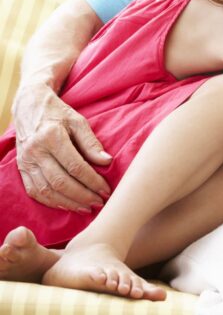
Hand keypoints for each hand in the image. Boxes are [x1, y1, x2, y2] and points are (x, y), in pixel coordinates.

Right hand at [13, 87, 111, 210]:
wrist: (28, 107)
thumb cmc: (58, 113)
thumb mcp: (78, 121)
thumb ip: (91, 142)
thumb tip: (107, 161)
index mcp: (51, 137)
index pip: (75, 166)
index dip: (92, 181)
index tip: (106, 190)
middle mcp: (35, 151)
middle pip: (60, 182)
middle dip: (82, 195)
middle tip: (99, 202)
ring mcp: (25, 162)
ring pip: (46, 190)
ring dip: (68, 202)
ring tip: (86, 207)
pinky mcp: (21, 169)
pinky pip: (34, 191)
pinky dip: (51, 201)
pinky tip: (66, 205)